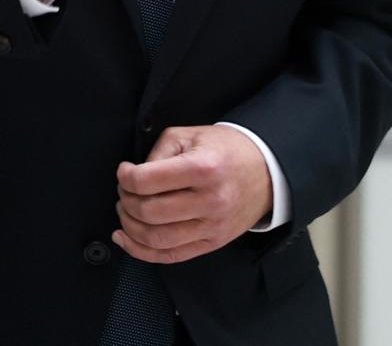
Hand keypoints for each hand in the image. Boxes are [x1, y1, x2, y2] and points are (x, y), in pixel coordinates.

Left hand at [112, 125, 274, 263]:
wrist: (266, 172)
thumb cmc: (224, 150)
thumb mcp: (188, 136)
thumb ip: (157, 154)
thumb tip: (133, 177)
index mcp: (203, 169)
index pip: (146, 181)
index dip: (125, 177)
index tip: (125, 172)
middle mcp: (210, 201)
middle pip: (149, 212)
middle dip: (126, 201)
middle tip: (125, 191)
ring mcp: (213, 227)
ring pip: (157, 239)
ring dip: (130, 226)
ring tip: (127, 210)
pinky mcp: (214, 243)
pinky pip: (171, 255)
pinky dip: (142, 251)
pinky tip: (126, 239)